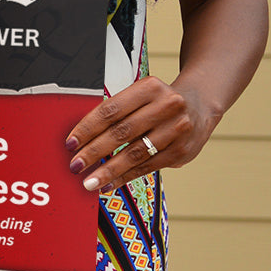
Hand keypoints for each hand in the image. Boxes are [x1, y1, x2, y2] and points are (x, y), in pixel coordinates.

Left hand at [65, 74, 212, 195]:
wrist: (200, 104)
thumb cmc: (158, 101)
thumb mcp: (140, 95)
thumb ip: (116, 112)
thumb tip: (81, 139)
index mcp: (150, 87)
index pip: (111, 110)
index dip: (88, 128)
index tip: (70, 143)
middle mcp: (167, 106)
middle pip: (122, 132)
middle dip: (94, 152)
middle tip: (75, 165)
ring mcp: (177, 129)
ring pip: (135, 153)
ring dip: (108, 170)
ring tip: (89, 182)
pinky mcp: (182, 150)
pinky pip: (147, 166)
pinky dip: (125, 177)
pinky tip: (109, 184)